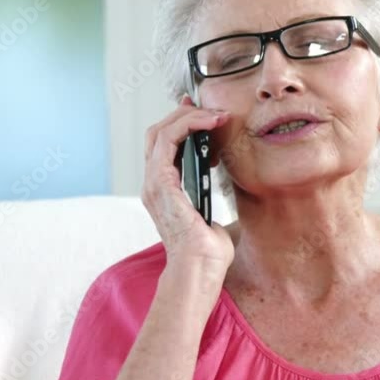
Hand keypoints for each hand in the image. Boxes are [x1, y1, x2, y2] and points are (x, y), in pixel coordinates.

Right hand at [141, 94, 234, 276]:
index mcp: (164, 190)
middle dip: (185, 114)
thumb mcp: (212, 216)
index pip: (163, 145)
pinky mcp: (160, 183)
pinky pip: (168, 141)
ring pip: (161, 131)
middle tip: (212, 110)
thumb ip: (211, 200)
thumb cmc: (208, 251)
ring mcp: (154, 183)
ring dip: (188, 116)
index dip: (180, 123)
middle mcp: (154, 184)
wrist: (200, 269)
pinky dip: (188, 125)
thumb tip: (226, 193)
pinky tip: (209, 123)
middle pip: (158, 133)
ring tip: (215, 115)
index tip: (204, 112)